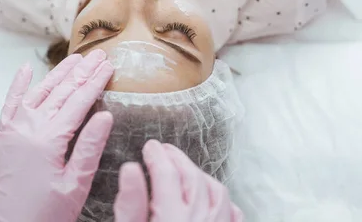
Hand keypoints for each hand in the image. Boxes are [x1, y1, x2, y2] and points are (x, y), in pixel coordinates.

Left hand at [0, 50, 113, 221]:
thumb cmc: (46, 214)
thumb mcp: (76, 184)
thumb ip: (90, 147)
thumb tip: (105, 114)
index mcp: (49, 139)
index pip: (79, 102)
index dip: (96, 82)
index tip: (108, 65)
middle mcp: (28, 128)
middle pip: (61, 92)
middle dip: (81, 72)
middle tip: (97, 54)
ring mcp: (12, 130)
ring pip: (39, 92)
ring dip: (58, 73)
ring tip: (75, 58)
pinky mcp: (3, 137)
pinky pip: (10, 104)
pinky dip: (18, 85)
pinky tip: (26, 68)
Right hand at [114, 140, 243, 221]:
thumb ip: (130, 204)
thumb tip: (129, 169)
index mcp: (173, 216)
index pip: (166, 173)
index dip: (157, 156)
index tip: (150, 147)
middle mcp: (200, 220)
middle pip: (193, 177)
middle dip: (177, 159)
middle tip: (163, 151)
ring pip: (216, 191)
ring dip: (200, 175)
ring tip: (184, 170)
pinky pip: (232, 213)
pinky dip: (221, 199)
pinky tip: (212, 198)